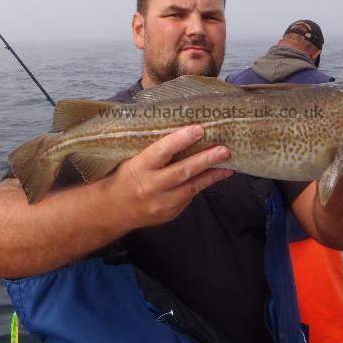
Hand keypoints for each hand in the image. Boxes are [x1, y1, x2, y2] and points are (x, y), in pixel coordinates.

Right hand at [101, 125, 231, 228]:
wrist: (113, 210)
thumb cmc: (125, 177)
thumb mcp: (132, 160)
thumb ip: (153, 150)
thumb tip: (182, 131)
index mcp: (138, 167)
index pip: (161, 151)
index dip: (180, 140)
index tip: (198, 129)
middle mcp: (150, 186)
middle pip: (182, 171)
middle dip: (205, 160)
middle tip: (224, 150)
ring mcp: (161, 203)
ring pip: (191, 187)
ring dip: (212, 175)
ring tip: (228, 164)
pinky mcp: (170, 213)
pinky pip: (189, 197)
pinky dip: (203, 185)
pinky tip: (216, 176)